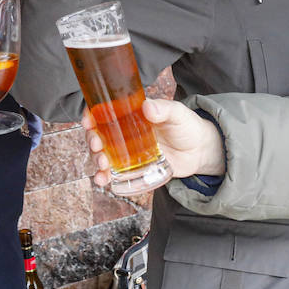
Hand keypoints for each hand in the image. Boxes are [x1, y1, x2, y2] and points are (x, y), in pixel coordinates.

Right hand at [82, 99, 225, 186]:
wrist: (200, 151)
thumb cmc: (187, 126)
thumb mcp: (177, 113)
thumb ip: (164, 109)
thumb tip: (147, 106)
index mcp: (131, 113)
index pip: (104, 111)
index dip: (91, 115)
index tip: (88, 120)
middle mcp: (125, 132)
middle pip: (98, 134)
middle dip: (92, 140)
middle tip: (97, 146)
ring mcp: (127, 151)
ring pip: (102, 154)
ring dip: (96, 160)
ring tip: (102, 165)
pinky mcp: (133, 168)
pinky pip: (113, 173)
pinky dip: (104, 177)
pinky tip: (102, 181)